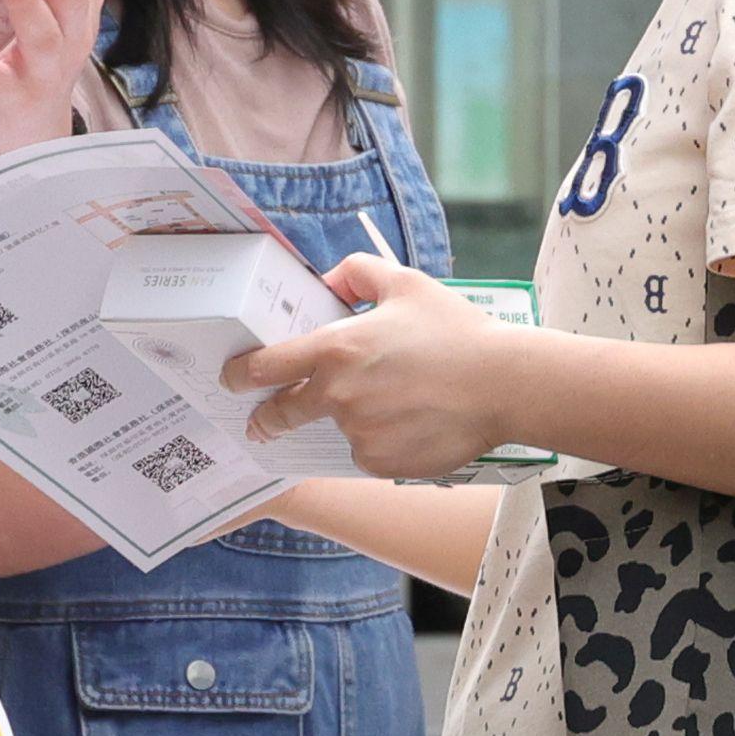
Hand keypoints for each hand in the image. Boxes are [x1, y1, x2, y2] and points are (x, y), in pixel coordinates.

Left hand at [231, 260, 526, 479]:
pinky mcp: (380, 463)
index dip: (239, 374)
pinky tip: (407, 422)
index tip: (230, 379)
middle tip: (265, 419)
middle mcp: (338, 396)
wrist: (504, 384)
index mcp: (336, 349)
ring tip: (391, 402)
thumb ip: (356, 272)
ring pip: (335, 430)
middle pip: (281, 414)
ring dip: (346, 421)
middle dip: (267, 417)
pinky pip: (365, 453)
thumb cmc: (456, 331)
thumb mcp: (405, 283)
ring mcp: (358, 434)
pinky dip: (377, 441)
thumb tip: (327, 282)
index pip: (265, 367)